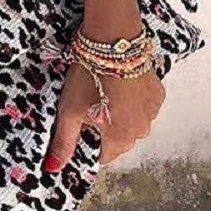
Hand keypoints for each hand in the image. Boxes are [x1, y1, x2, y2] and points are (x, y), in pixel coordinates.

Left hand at [42, 61, 165, 171]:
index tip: (80, 124)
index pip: (102, 155)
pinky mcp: (157, 93)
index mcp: (120, 138)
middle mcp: (142, 130)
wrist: (111, 42)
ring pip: (132, 122)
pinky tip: (118, 84)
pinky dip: (131, 100)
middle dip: (103, 127)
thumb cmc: (89, 74)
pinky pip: (142, 105)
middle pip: (118, 139)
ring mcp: (152, 111)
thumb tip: (53, 168)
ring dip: (119, 113)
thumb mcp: (69, 110)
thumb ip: (63, 143)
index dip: (88, 141)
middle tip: (89, 102)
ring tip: (104, 91)